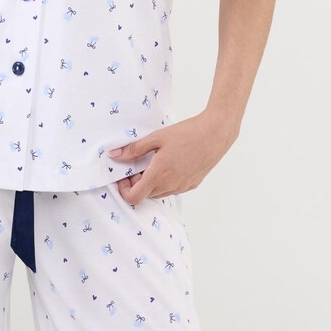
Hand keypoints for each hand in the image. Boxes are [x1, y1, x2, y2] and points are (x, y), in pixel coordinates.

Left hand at [109, 110, 238, 206]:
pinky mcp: (192, 184)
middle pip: (146, 195)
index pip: (134, 197)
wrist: (215, 134)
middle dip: (138, 183)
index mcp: (159, 174)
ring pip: (159, 193)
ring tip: (155, 162)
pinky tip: (169, 163)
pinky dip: (165, 181)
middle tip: (139, 164)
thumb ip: (134, 149)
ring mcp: (182, 187)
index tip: (125, 175)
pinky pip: (173, 189)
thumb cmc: (186, 133)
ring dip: (152, 183)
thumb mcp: (156, 138)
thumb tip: (114, 155)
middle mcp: (170, 185)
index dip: (125, 189)